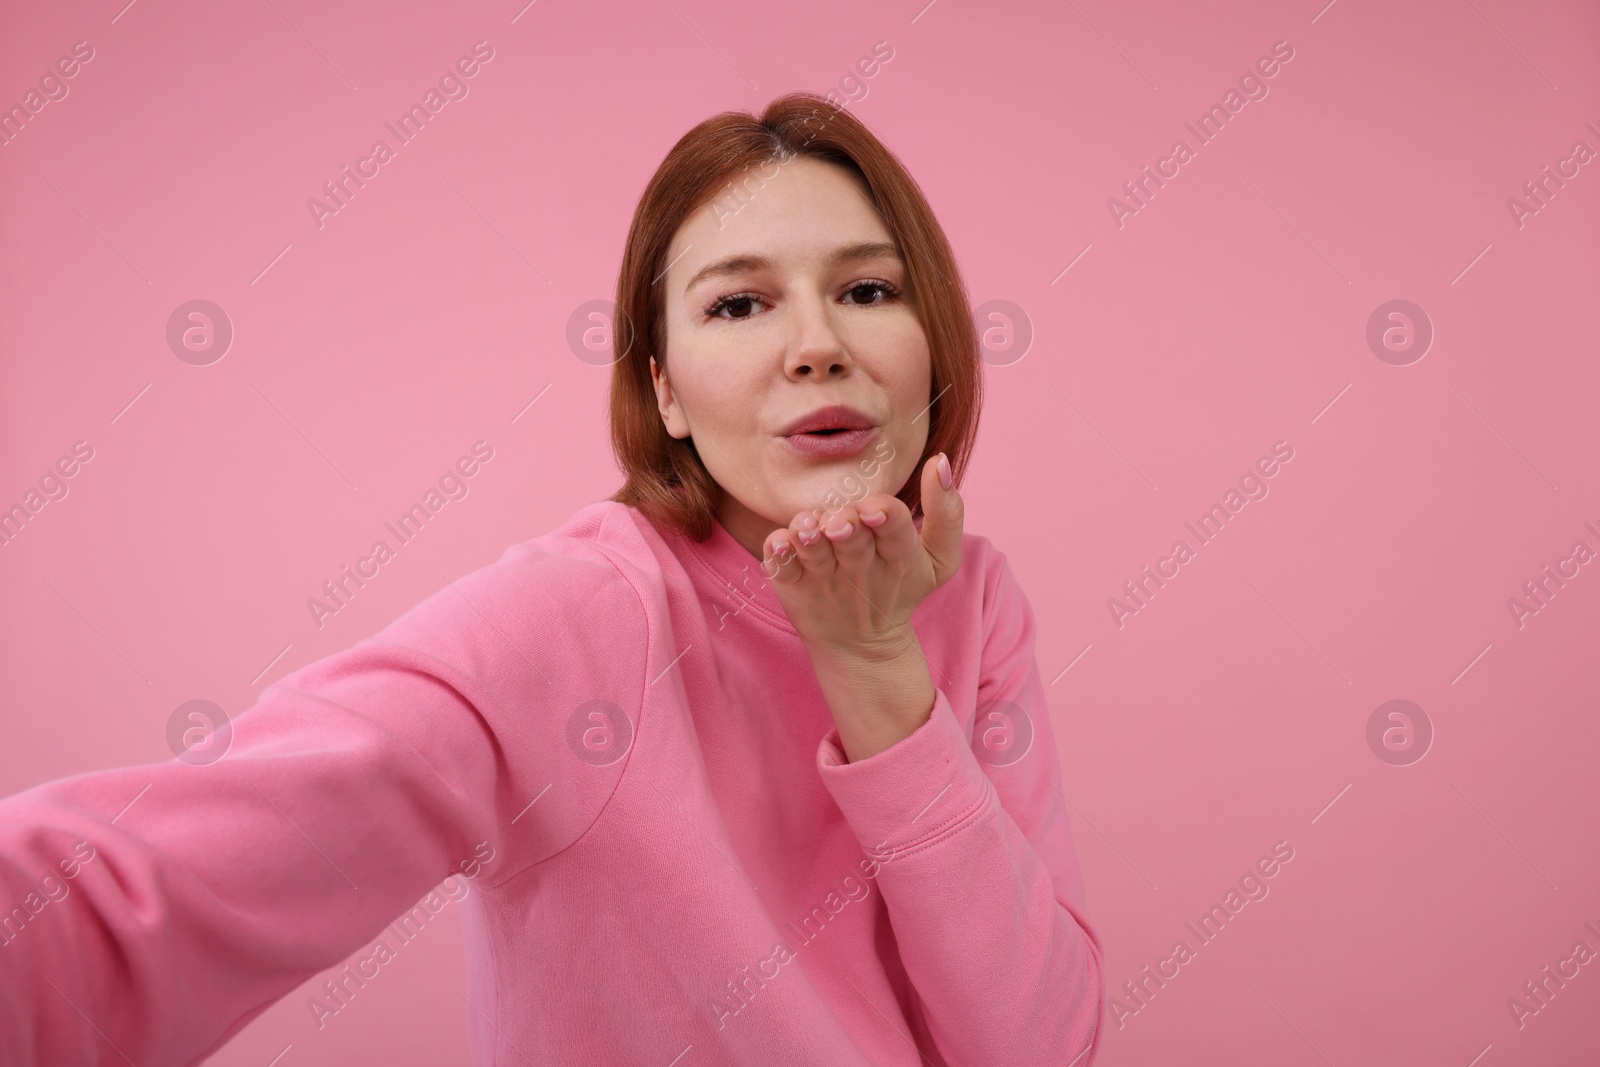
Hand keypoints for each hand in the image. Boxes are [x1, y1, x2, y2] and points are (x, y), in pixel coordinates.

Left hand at [760, 452, 963, 659]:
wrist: (862, 645)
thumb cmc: (901, 587)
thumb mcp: (940, 559)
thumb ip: (947, 512)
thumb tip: (941, 461)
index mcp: (898, 556)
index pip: (896, 529)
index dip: (884, 516)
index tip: (874, 508)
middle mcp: (859, 568)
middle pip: (852, 541)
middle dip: (845, 528)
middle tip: (838, 522)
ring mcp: (823, 579)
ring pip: (814, 554)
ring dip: (808, 539)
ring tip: (805, 529)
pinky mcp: (794, 587)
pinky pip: (782, 570)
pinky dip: (778, 557)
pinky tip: (777, 544)